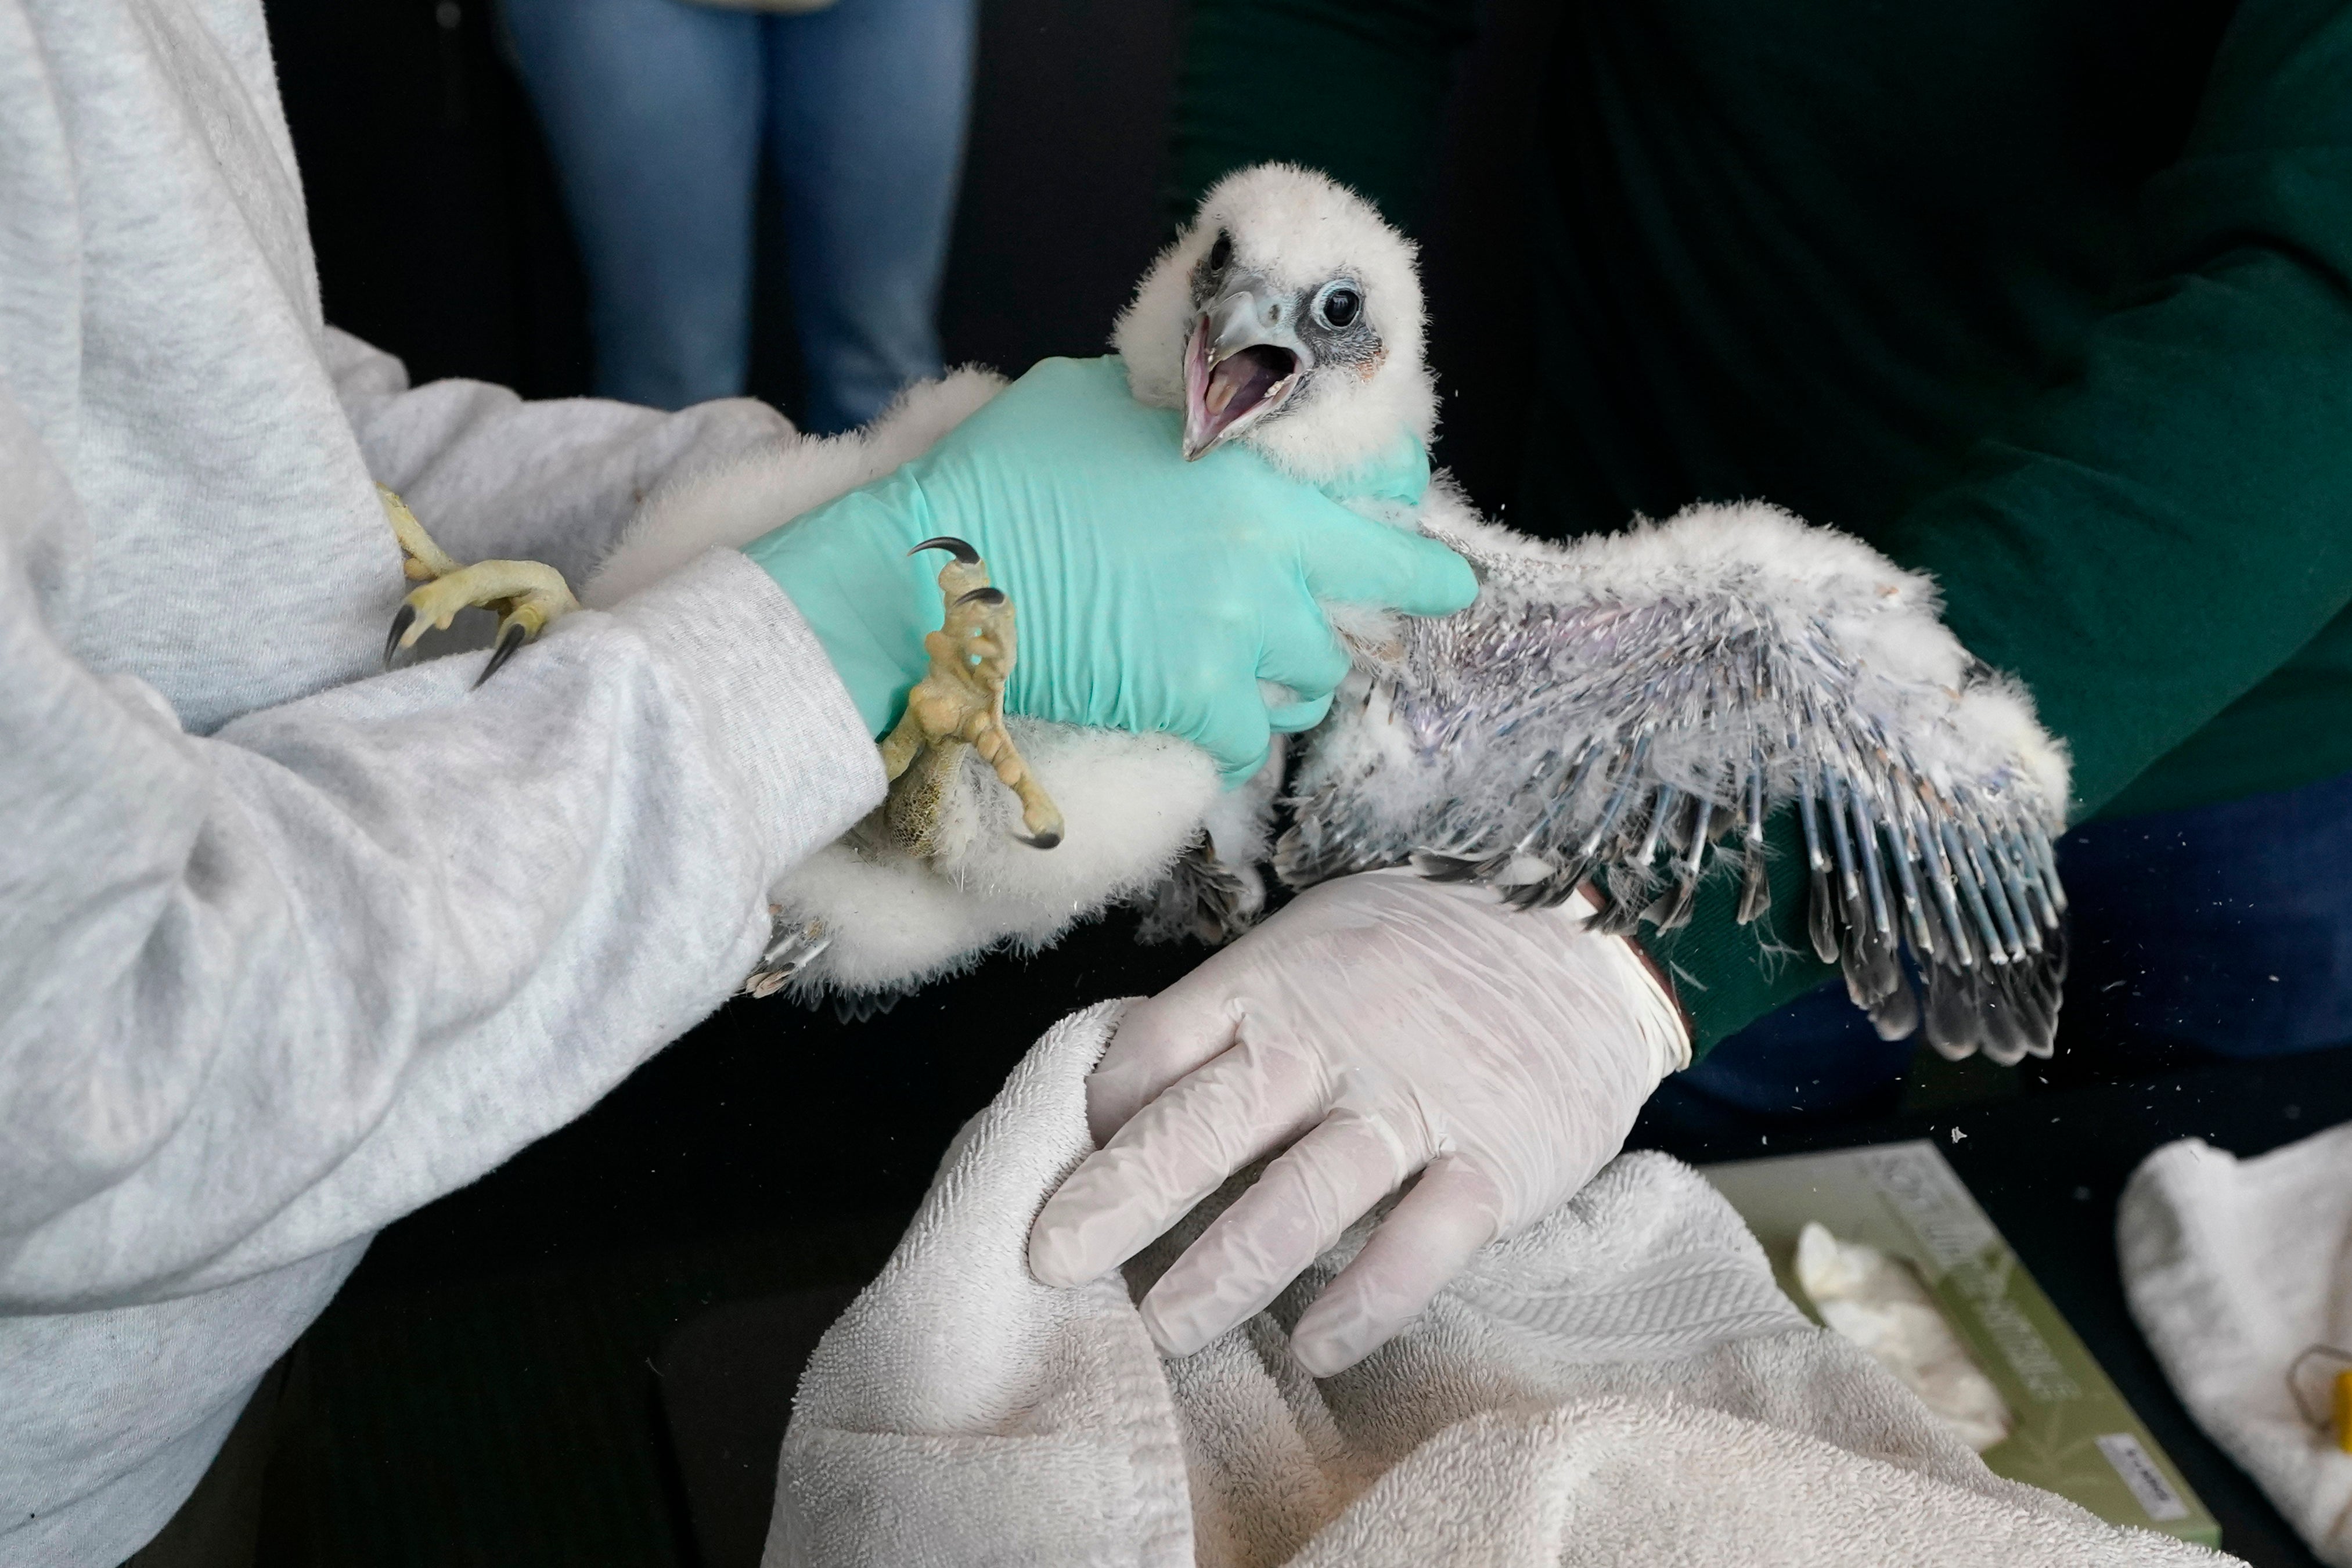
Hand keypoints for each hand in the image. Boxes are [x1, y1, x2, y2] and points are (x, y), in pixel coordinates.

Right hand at [742, 357, 1471, 779]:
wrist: (932, 577)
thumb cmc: (997, 476)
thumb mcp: (1093, 396)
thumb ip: (1171, 405)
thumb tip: (1192, 401)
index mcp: (1252, 473)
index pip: (1384, 491)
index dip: (1405, 506)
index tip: (1416, 526)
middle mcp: (1264, 556)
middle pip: (1378, 594)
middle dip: (1400, 598)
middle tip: (1427, 602)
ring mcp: (1233, 636)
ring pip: (1317, 674)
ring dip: (1295, 672)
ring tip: (1262, 667)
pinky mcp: (1193, 704)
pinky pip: (1253, 741)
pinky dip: (1237, 736)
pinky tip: (1209, 722)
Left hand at [1026, 868, 1688, 1374]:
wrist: (1584, 936)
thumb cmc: (1419, 955)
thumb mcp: (1311, 946)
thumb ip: (1229, 1021)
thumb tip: (1123, 1105)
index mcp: (1274, 982)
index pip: (1156, 1049)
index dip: (1099, 1113)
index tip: (1067, 1171)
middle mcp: (1331, 1041)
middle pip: (1204, 1125)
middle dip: (1118, 1198)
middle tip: (1048, 1262)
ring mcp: (1414, 1103)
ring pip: (1299, 1197)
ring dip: (1221, 1270)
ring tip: (1163, 1327)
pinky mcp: (1496, 1161)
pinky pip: (1420, 1243)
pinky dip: (1365, 1301)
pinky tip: (1317, 1348)